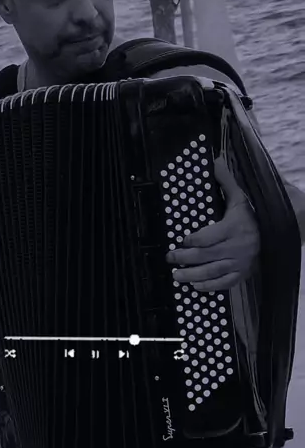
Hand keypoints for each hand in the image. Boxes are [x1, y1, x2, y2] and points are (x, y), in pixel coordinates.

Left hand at [166, 156, 259, 291]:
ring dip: (193, 275)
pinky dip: (210, 287)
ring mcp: (241, 262)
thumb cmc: (252, 214)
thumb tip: (214, 160)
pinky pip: (226, 283)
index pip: (209, 236)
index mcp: (234, 227)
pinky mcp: (244, 274)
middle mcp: (238, 247)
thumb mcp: (239, 196)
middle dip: (185, 258)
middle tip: (169, 257)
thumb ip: (225, 180)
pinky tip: (195, 287)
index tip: (181, 240)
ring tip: (176, 275)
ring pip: (214, 271)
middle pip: (207, 255)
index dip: (193, 240)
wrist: (278, 230)